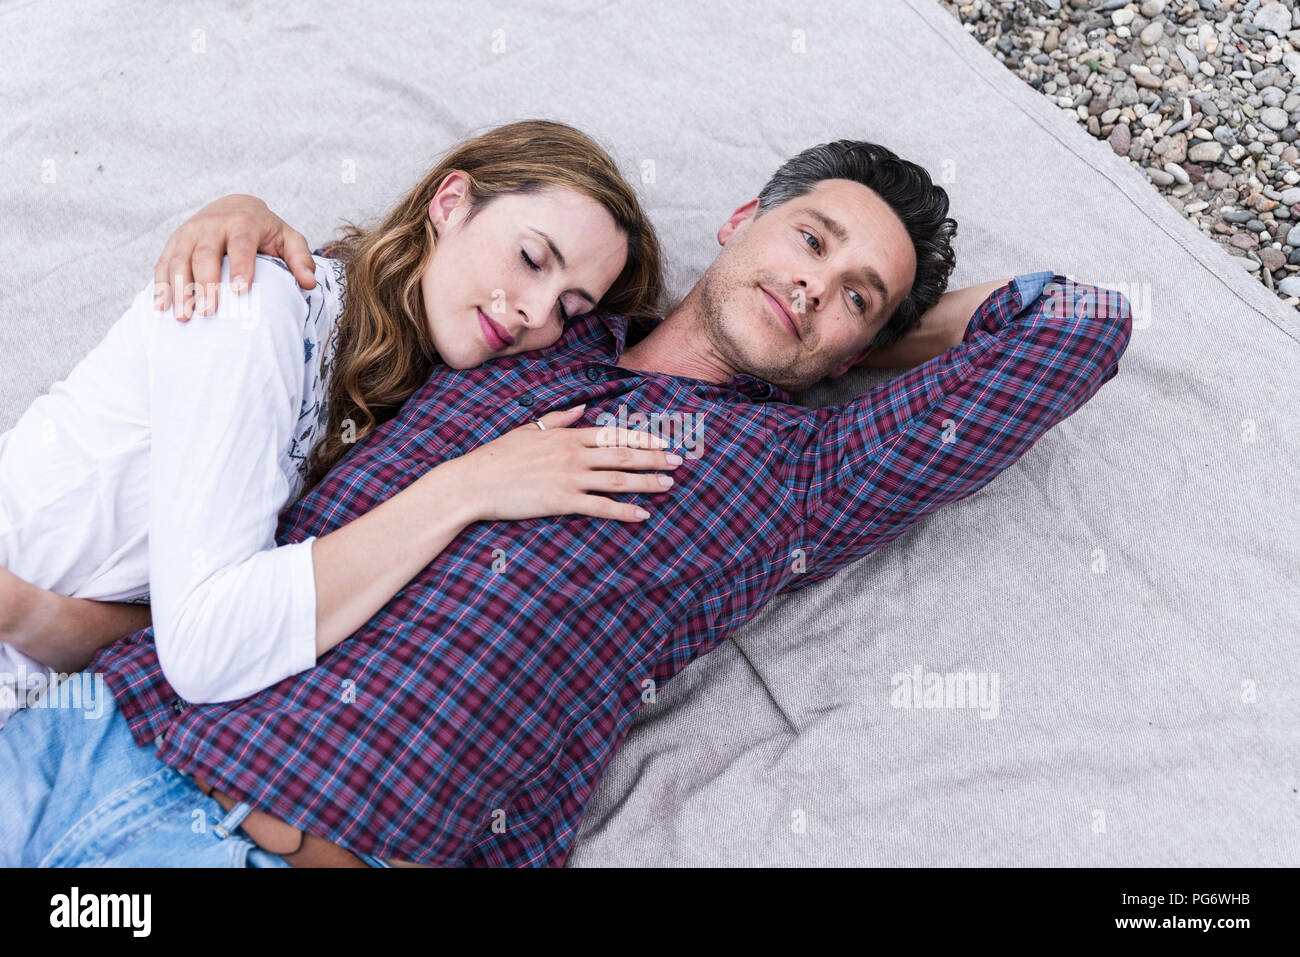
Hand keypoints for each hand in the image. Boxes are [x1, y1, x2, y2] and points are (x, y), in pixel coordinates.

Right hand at [152, 194, 317, 319]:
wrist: (233, 206)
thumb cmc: (265, 230)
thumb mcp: (288, 238)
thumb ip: (300, 258)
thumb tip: (309, 283)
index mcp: (242, 222)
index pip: (241, 245)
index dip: (240, 266)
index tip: (240, 291)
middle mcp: (211, 225)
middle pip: (204, 254)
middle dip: (205, 284)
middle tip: (208, 313)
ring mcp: (189, 232)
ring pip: (179, 260)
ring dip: (179, 288)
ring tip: (183, 316)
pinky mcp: (174, 242)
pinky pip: (163, 263)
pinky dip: (161, 284)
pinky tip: (161, 306)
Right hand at [442, 404, 685, 522]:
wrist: (474, 481)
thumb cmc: (498, 456)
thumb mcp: (528, 429)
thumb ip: (558, 418)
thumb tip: (580, 408)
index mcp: (567, 435)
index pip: (614, 433)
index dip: (642, 437)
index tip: (663, 441)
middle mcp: (573, 454)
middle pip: (623, 454)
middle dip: (654, 457)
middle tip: (679, 461)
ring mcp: (569, 478)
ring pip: (617, 479)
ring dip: (647, 482)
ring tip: (669, 484)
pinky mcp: (561, 501)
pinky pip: (600, 507)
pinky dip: (624, 511)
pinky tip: (642, 515)